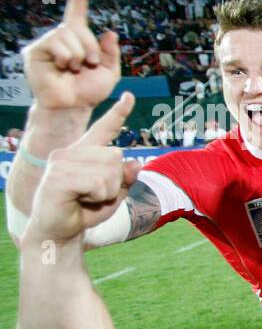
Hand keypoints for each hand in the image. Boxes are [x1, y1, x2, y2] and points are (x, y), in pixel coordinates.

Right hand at [22, 0, 121, 111]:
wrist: (74, 106)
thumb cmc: (89, 91)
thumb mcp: (109, 71)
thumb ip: (111, 52)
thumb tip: (110, 33)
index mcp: (78, 42)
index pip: (77, 17)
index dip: (77, 1)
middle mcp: (61, 40)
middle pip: (78, 28)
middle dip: (90, 46)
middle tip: (88, 64)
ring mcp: (47, 44)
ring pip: (67, 36)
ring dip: (78, 54)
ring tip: (74, 69)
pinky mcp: (35, 52)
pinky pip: (56, 44)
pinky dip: (65, 56)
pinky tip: (62, 67)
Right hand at [26, 92, 137, 243]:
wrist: (60, 231)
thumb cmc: (85, 211)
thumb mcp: (114, 194)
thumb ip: (125, 178)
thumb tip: (136, 163)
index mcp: (84, 152)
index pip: (103, 128)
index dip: (117, 112)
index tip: (129, 96)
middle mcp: (70, 152)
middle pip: (115, 155)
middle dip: (115, 182)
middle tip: (94, 195)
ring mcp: (62, 162)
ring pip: (108, 170)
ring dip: (106, 192)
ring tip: (86, 198)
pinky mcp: (58, 177)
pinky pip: (97, 183)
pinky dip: (97, 197)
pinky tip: (80, 200)